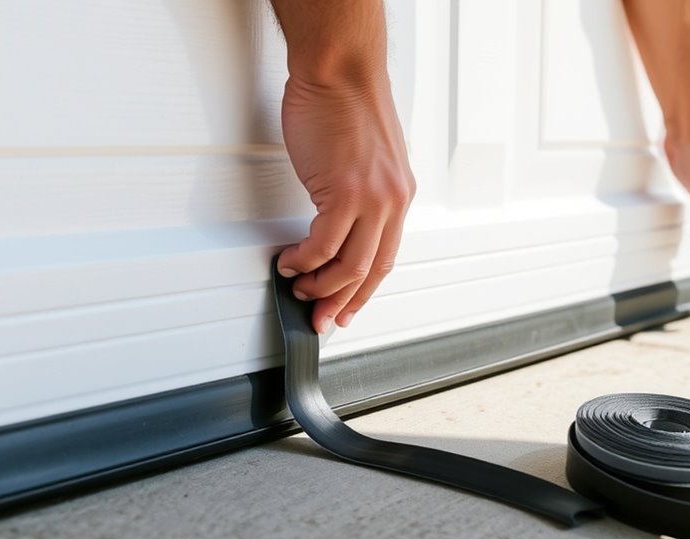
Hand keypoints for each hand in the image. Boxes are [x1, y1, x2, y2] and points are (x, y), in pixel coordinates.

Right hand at [276, 73, 414, 333]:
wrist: (340, 71)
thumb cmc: (346, 104)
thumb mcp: (367, 159)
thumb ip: (362, 194)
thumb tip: (339, 225)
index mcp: (398, 195)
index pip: (385, 258)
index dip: (363, 291)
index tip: (346, 309)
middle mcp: (392, 201)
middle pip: (370, 270)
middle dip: (341, 301)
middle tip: (320, 317)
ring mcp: (372, 198)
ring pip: (349, 265)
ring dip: (320, 284)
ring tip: (299, 286)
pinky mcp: (347, 192)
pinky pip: (324, 244)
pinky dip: (305, 260)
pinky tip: (291, 261)